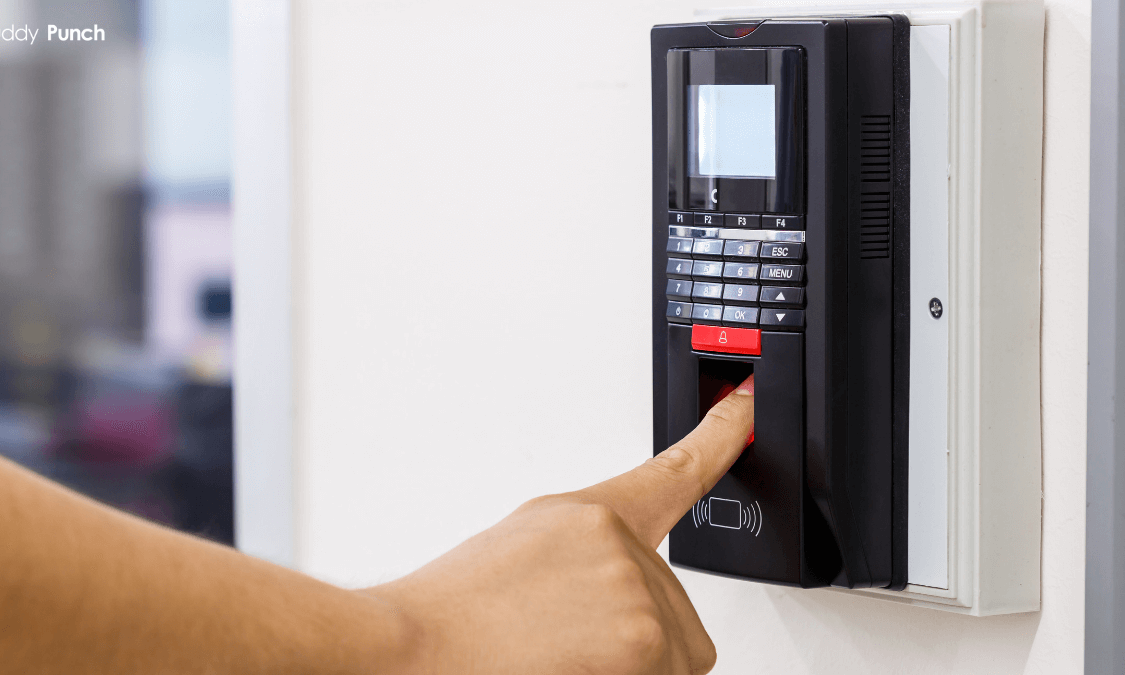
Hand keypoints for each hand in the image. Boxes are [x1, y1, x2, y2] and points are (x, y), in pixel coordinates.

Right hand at [371, 376, 754, 674]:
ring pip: (675, 653)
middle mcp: (618, 543)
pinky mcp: (644, 639)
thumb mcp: (524, 553)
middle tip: (564, 645)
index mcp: (588, 515)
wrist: (413, 649)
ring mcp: (635, 590)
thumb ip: (590, 556)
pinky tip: (576, 669)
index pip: (674, 469)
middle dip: (635, 639)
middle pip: (673, 610)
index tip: (749, 406)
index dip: (722, 436)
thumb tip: (623, 585)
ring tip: (560, 660)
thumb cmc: (456, 616)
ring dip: (634, 668)